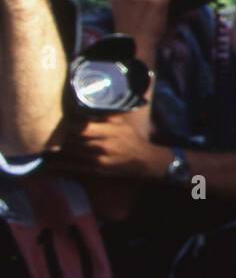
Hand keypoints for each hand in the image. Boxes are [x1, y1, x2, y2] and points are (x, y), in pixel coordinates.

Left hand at [53, 114, 169, 179]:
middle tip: (53, 133)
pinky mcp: (97, 169)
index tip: (62, 122)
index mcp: (110, 131)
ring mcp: (99, 159)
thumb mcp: (122, 124)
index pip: (83, 127)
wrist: (144, 160)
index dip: (69, 125)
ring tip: (49, 144)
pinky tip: (49, 163)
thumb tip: (85, 107)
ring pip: (72, 152)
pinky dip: (60, 165)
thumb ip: (104, 116)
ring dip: (60, 148)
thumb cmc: (131, 139)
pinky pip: (74, 166)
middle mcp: (103, 145)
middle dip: (62, 136)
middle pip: (74, 139)